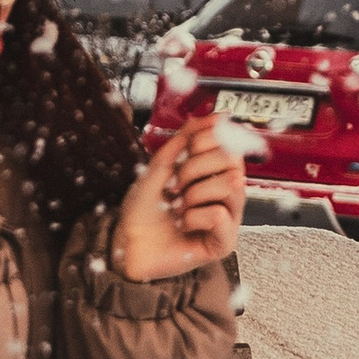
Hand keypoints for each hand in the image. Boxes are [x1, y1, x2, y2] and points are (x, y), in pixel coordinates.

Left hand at [115, 112, 246, 280]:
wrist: (126, 242)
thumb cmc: (143, 208)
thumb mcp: (161, 163)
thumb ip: (188, 137)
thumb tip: (220, 116)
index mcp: (214, 172)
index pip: (229, 141)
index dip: (202, 142)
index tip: (181, 155)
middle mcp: (226, 193)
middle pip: (232, 160)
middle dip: (193, 169)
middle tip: (174, 187)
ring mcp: (228, 218)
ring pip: (231, 184)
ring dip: (194, 193)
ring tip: (178, 207)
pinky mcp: (223, 242)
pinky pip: (220, 215)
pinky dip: (193, 217)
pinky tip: (183, 224)